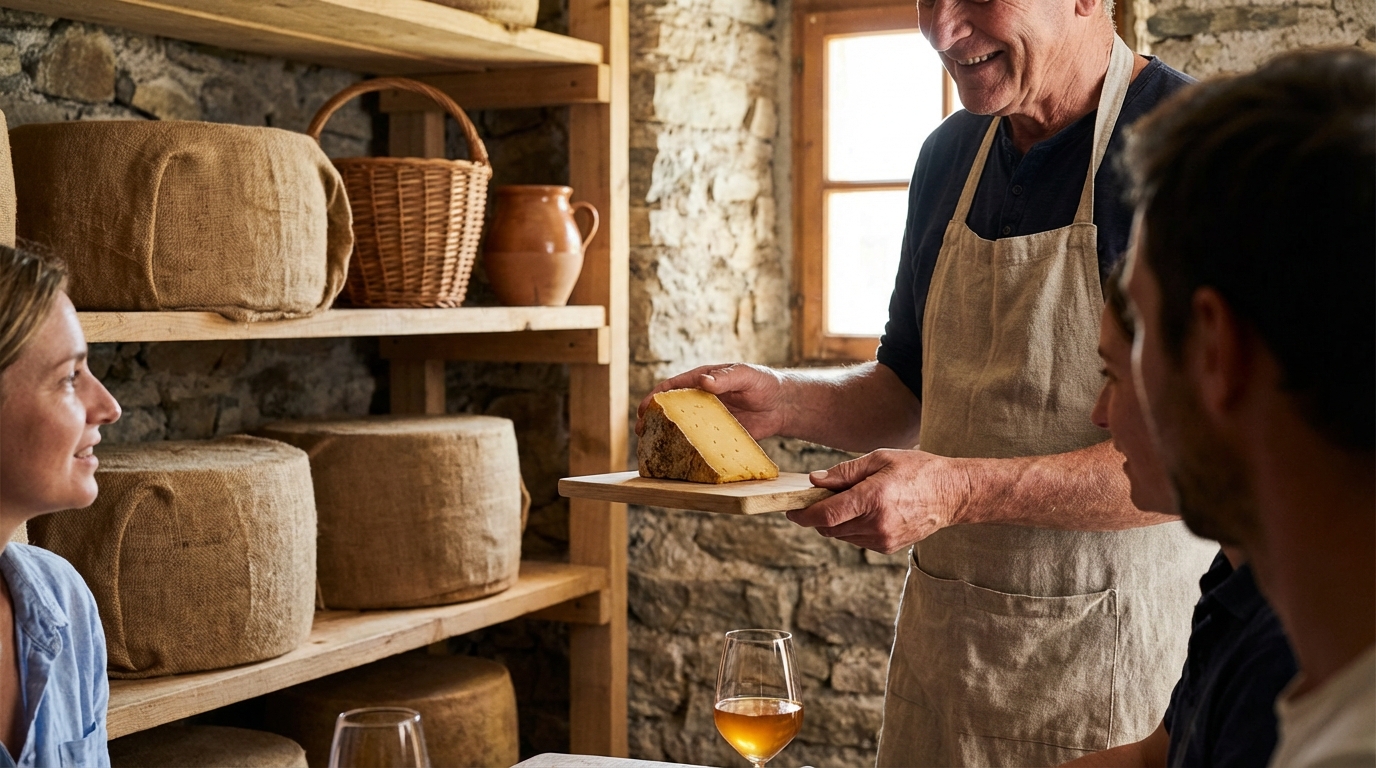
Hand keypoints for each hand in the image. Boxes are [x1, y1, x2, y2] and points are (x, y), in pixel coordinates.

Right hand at [635, 362, 788, 439]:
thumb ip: (725, 377)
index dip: (655, 397)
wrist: (783, 406)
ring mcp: (708, 419)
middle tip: (640, 431)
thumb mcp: (745, 375)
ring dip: (666, 436)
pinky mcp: (717, 436)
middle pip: (670, 409)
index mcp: (701, 381)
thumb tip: (703, 381)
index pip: (672, 387)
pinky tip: (678, 460)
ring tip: (652, 448)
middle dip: (652, 418)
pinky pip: (699, 443)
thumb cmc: (763, 383)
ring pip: (682, 428)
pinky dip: (687, 450)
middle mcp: (700, 401)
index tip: (643, 407)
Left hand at [787, 449, 971, 552]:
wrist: (952, 494)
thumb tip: (815, 481)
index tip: (791, 511)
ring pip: (841, 536)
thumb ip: (845, 472)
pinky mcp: (888, 547)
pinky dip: (851, 527)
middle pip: (829, 527)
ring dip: (834, 521)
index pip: (826, 514)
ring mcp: (883, 540)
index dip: (803, 515)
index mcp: (873, 498)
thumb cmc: (918, 470)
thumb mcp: (880, 459)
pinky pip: (856, 540)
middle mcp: (876, 524)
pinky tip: (864, 511)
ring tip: (848, 500)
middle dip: (818, 514)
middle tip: (820, 497)